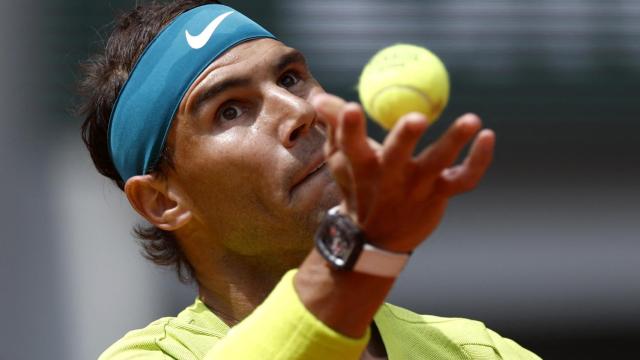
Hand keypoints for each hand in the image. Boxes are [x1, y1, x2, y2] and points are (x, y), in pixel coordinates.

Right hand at [311, 93, 494, 252]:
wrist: (377, 238)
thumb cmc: (358, 187)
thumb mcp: (340, 159)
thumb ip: (334, 126)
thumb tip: (320, 96)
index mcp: (362, 167)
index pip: (352, 146)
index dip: (349, 129)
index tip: (349, 108)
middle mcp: (390, 178)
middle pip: (396, 157)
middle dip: (404, 139)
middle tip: (416, 118)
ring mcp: (417, 187)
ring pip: (437, 164)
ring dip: (454, 142)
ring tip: (472, 120)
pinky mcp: (440, 193)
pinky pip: (465, 178)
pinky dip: (480, 159)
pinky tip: (488, 135)